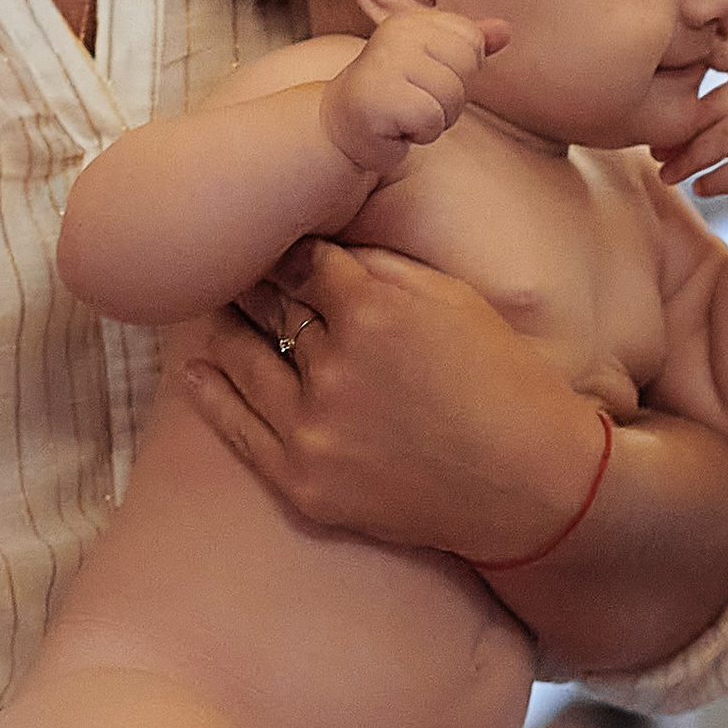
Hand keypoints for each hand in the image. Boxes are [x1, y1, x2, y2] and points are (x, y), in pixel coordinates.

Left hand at [183, 235, 595, 561]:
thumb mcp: (453, 300)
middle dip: (250, 282)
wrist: (532, 486)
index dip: (287, 250)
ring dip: (224, 327)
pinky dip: (210, 393)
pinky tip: (195, 370)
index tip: (273, 242)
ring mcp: (314, 429)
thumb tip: (318, 243)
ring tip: (211, 307)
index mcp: (375, 309)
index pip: (302, 263)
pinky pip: (237, 429)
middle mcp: (335, 366)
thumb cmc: (504, 382)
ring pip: (243, 359)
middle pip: (268, 307)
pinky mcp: (304, 482)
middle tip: (226, 263)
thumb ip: (381, 267)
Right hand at [320, 8, 504, 182]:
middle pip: (466, 66)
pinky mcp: (379, 97)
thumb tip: (505, 30)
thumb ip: (468, 45)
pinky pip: (432, 118)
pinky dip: (420, 132)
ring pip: (452, 95)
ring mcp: (384, 63)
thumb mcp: (434, 64)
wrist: (343, 128)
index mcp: (411, 21)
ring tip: (406, 114)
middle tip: (417, 101)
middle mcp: (395, 34)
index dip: (459, 71)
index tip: (426, 79)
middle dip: (451, 96)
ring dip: (436, 118)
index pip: (471, 41)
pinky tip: (397, 127)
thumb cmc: (396, 96)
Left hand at [652, 12, 727, 219]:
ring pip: (719, 141)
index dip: (688, 61)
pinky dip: (713, 182)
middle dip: (679, 135)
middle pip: (710, 108)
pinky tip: (699, 187)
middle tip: (655, 153)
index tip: (658, 83)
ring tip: (667, 174)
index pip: (719, 51)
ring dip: (688, 162)